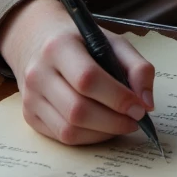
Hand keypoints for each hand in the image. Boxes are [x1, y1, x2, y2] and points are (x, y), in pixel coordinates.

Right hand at [0, 0, 154, 145]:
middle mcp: (39, 73)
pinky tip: (102, 127)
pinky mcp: (29, 115)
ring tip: (121, 124)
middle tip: (135, 120)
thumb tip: (146, 103)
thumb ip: (137, 68)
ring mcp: (30, 97)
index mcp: (59, 46)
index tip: (140, 108)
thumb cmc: (80, 42)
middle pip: (78, 110)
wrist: (36, 40)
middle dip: (113, 121)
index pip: (87, 79)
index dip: (117, 98)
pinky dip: (88, 137)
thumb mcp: (112, 42)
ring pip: (69, 130)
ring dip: (103, 133)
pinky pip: (62, 137)